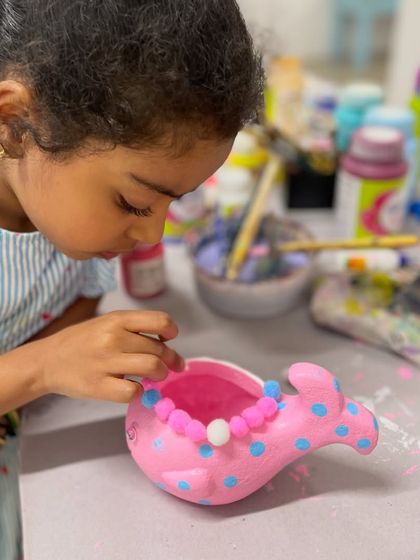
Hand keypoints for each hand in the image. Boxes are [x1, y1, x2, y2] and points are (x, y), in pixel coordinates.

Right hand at [39, 310, 183, 402]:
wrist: (48, 360)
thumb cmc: (83, 342)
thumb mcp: (107, 323)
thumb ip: (134, 329)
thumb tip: (168, 345)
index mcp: (117, 319)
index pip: (159, 321)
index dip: (171, 331)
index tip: (169, 339)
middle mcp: (112, 338)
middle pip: (159, 349)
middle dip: (170, 359)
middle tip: (169, 366)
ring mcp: (105, 362)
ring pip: (152, 367)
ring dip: (160, 374)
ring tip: (155, 377)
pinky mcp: (99, 386)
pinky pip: (133, 391)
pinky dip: (139, 392)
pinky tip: (133, 388)